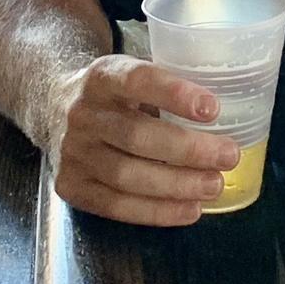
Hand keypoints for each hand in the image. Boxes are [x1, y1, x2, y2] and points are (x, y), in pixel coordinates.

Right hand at [46, 55, 238, 226]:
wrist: (52, 105)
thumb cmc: (115, 93)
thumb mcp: (132, 72)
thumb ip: (166, 85)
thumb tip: (232, 109)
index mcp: (102, 76)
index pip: (137, 80)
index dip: (175, 94)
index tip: (213, 108)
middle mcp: (82, 114)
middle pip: (136, 136)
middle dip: (188, 149)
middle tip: (228, 155)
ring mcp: (72, 153)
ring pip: (126, 176)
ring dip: (177, 185)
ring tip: (214, 185)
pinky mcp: (69, 186)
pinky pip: (115, 205)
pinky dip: (156, 211)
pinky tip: (189, 209)